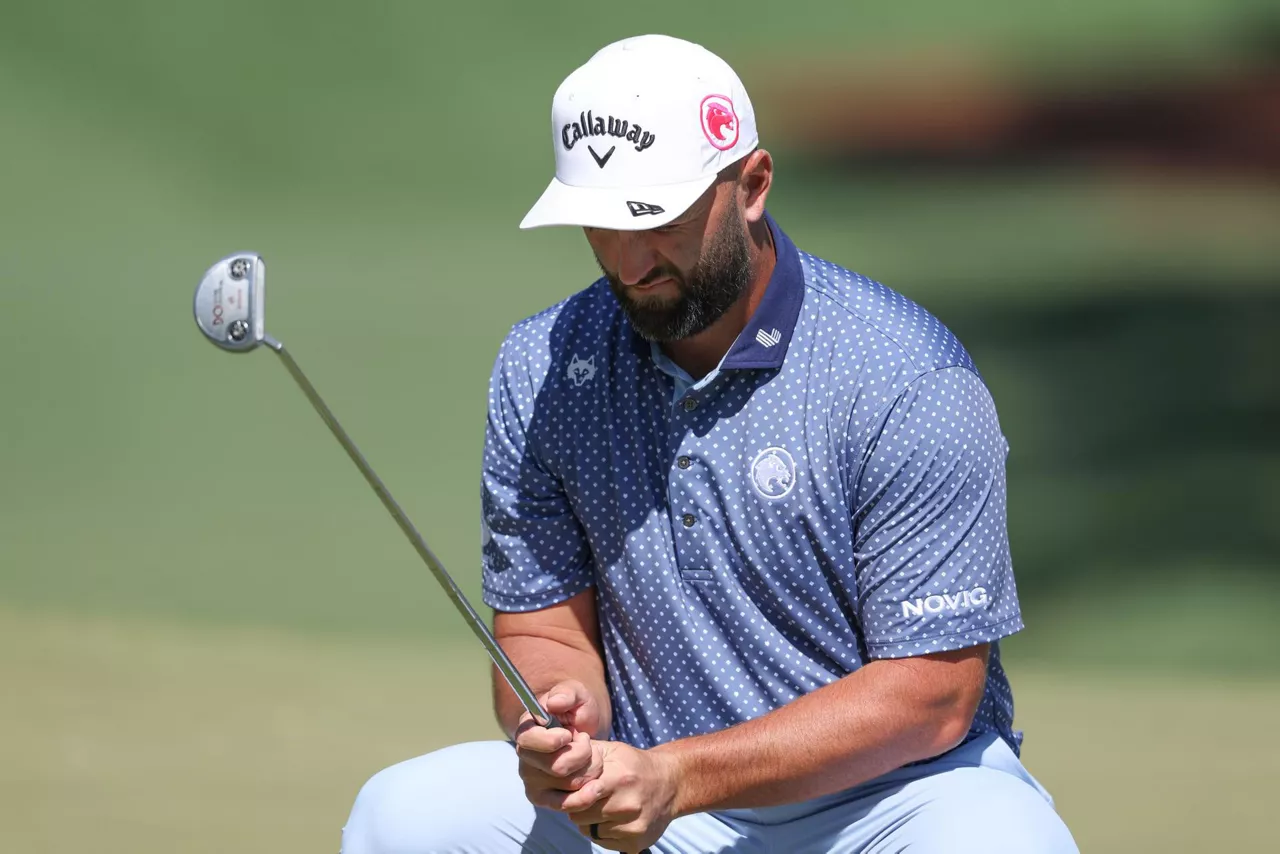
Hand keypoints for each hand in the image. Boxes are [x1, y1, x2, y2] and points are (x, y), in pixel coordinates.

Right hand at [515, 681, 606, 809]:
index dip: (553, 740)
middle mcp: (524, 756)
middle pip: (556, 766)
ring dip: (589, 769)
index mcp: (526, 729)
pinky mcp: (543, 797)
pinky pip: (565, 805)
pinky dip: (584, 797)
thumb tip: (553, 703)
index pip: (529, 740)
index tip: (569, 733)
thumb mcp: (577, 695)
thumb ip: (567, 694)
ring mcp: (532, 779)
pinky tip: (595, 786)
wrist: (586, 732)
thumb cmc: (577, 710)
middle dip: (582, 754)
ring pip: (568, 784)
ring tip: (593, 756)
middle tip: (587, 742)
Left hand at [552, 740, 679, 851]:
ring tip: (603, 805)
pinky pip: (602, 841)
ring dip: (589, 820)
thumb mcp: (613, 750)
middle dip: (578, 806)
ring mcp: (632, 827)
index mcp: (619, 778)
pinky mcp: (636, 843)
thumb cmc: (635, 765)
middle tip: (589, 797)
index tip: (575, 787)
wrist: (671, 783)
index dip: (572, 792)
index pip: (578, 795)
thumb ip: (585, 754)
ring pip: (588, 830)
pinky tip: (613, 818)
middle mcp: (627, 805)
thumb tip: (556, 756)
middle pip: (579, 815)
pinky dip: (602, 831)